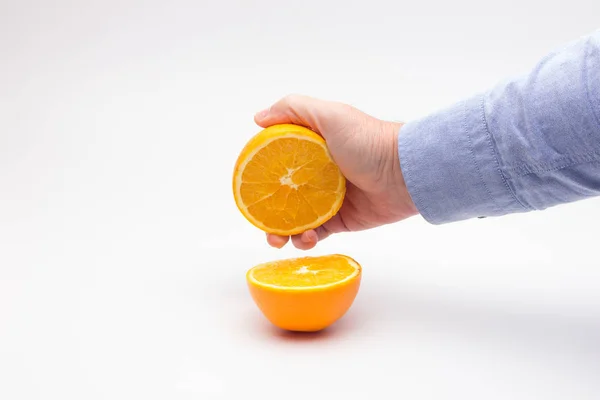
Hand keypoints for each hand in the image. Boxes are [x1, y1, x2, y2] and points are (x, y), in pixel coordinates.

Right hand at [254, 95, 418, 249]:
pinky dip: (306, 239)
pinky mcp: (343, 220)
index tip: (249, 186)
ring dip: (283, 232)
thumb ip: (292, 109)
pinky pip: (318, 233)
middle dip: (268, 212)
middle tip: (262, 224)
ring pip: (297, 219)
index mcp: (312, 148)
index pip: (278, 161)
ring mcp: (329, 199)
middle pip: (284, 195)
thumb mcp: (330, 114)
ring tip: (279, 239)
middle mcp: (318, 174)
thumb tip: (258, 118)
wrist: (405, 173)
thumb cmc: (368, 140)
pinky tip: (305, 238)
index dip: (261, 174)